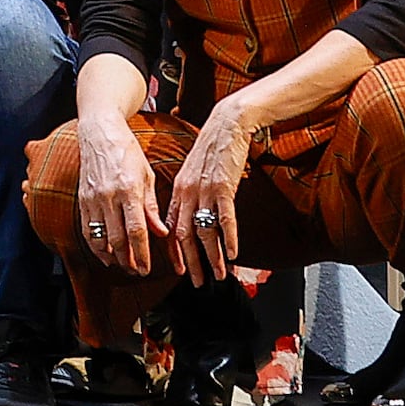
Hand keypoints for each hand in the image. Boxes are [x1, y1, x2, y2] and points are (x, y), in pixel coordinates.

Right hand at [69, 108, 163, 276]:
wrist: (99, 132)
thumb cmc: (127, 151)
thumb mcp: (146, 175)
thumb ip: (152, 207)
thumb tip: (161, 233)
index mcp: (129, 190)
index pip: (136, 231)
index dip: (141, 254)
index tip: (146, 269)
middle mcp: (109, 197)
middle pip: (117, 239)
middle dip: (128, 260)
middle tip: (136, 271)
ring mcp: (93, 199)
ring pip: (100, 238)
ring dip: (111, 256)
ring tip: (122, 264)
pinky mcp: (82, 199)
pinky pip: (87, 229)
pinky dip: (95, 245)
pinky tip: (104, 253)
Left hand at [163, 98, 253, 277]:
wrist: (228, 123)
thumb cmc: (213, 147)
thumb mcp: (194, 171)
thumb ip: (189, 193)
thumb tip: (190, 215)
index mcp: (179, 190)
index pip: (171, 227)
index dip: (174, 252)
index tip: (178, 269)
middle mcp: (188, 193)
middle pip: (184, 235)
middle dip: (191, 262)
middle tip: (196, 281)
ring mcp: (205, 191)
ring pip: (205, 232)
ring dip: (212, 257)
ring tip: (220, 275)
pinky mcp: (224, 187)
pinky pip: (225, 219)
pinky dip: (229, 238)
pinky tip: (233, 253)